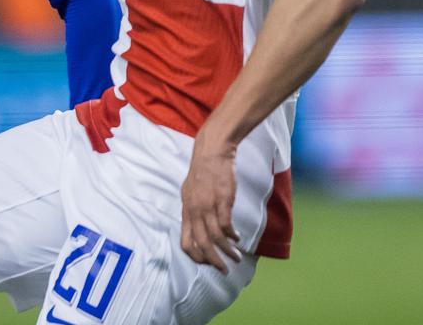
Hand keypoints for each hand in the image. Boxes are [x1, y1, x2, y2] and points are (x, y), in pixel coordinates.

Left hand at [179, 132, 241, 273]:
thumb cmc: (202, 171)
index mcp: (186, 210)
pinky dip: (232, 236)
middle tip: (224, 270)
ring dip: (227, 251)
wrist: (212, 151)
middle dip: (213, 261)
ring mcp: (208, 206)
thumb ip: (192, 209)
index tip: (206, 262)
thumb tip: (196, 225)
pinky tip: (237, 238)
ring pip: (216, 238)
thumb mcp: (189, 191)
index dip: (195, 256)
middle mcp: (194, 210)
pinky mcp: (222, 200)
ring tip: (237, 257)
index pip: (185, 242)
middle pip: (202, 244)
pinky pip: (227, 225)